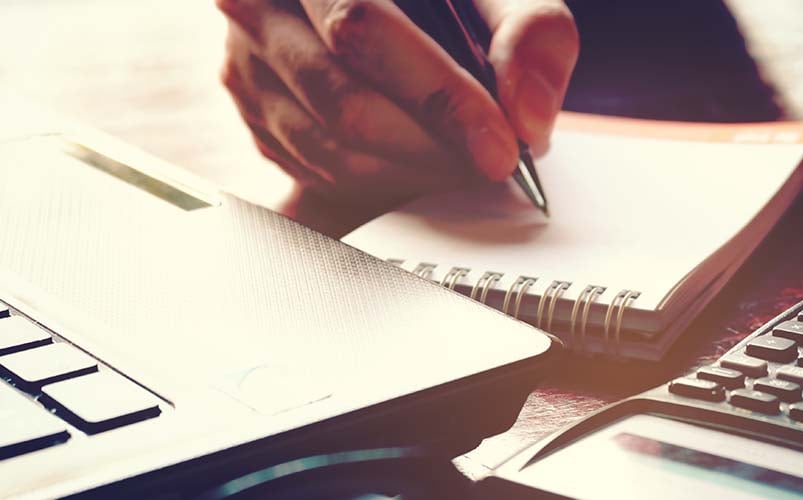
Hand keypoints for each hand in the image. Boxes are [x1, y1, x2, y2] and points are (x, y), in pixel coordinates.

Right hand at [216, 0, 577, 205]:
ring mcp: (245, 55)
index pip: (363, 28)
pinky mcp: (250, 105)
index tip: (501, 146)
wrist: (392, 4)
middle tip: (494, 165)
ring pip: (328, 146)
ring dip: (413, 170)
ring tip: (469, 161)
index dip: (439, 97)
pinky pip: (317, 167)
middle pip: (344, 100)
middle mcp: (260, 0)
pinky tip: (427, 159)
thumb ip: (532, 32)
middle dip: (434, 148)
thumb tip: (529, 115)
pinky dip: (384, 177)